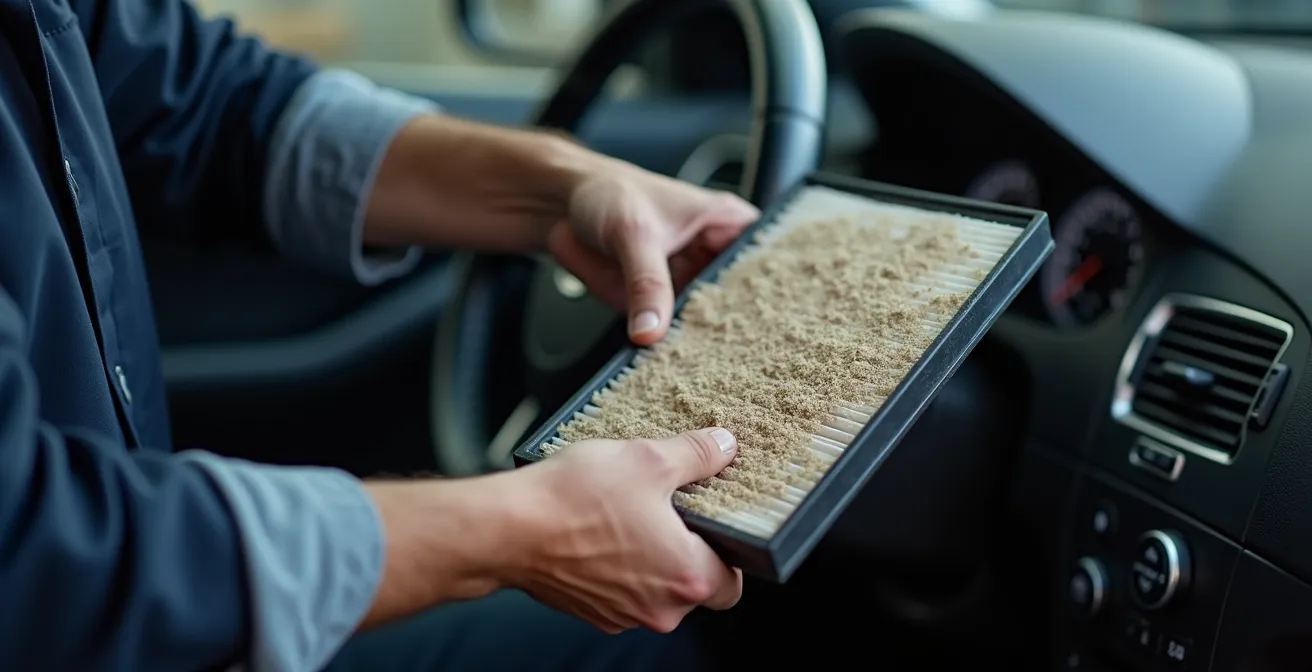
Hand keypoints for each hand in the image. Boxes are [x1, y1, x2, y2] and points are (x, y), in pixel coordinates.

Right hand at [504, 428, 743, 633]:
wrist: (507, 528)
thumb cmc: (574, 500)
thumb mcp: (648, 459)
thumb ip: (696, 455)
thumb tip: (722, 447)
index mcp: (685, 577)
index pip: (731, 583)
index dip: (728, 551)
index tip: (715, 524)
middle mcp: (657, 608)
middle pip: (692, 585)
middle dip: (685, 549)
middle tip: (669, 509)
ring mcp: (621, 614)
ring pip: (653, 587)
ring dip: (648, 556)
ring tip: (627, 513)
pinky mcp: (589, 610)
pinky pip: (619, 589)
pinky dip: (616, 565)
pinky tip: (599, 529)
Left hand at [548, 168, 758, 345]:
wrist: (562, 203)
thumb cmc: (609, 193)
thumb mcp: (634, 232)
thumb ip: (645, 282)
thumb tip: (652, 329)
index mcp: (727, 224)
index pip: (766, 264)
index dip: (772, 296)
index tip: (766, 329)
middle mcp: (712, 257)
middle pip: (740, 304)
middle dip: (734, 330)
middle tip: (726, 355)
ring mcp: (687, 283)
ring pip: (707, 325)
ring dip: (699, 344)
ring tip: (697, 362)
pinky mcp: (661, 303)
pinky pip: (672, 333)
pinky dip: (669, 347)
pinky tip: (670, 360)